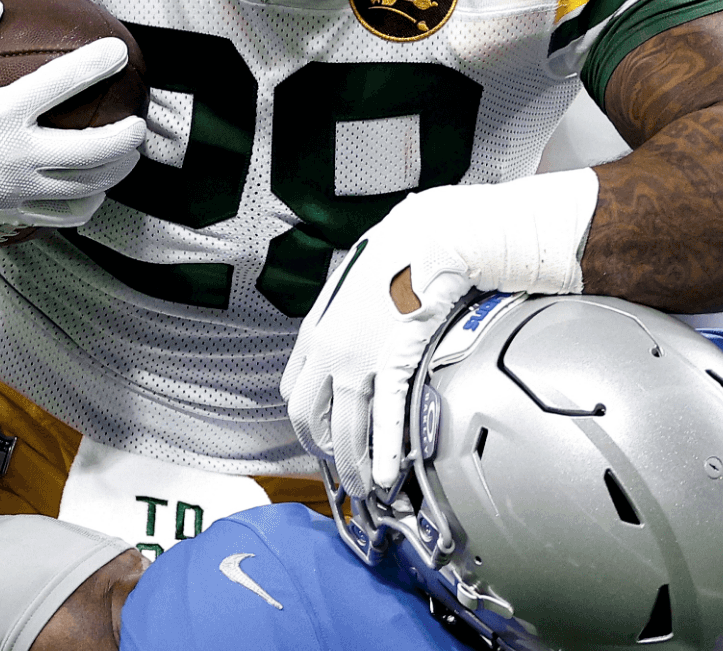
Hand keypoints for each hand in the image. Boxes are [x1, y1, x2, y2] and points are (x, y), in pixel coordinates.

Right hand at [0, 0, 148, 258]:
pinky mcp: (13, 213)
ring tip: (127, 154)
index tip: (119, 49)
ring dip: (117, 170)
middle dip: (127, 135)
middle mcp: (15, 155)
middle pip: (94, 150)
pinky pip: (66, 215)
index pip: (62, 83)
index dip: (96, 62)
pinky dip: (89, 202)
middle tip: (139, 121)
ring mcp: (17, 189)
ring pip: (88, 186)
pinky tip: (95, 189)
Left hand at [281, 169, 598, 496]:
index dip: (309, 419)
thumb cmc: (398, 254)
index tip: (327, 430)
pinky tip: (384, 476)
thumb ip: (346, 317)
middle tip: (344, 462)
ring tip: (364, 485)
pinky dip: (381, 453)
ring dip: (351, 464)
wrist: (428, 236)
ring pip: (343, 429)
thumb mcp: (354, 286)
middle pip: (308, 417)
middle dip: (324, 447)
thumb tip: (353, 331)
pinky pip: (383, 419)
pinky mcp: (392, 365)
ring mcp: (357, 361)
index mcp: (315, 331)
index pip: (294, 390)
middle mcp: (326, 350)